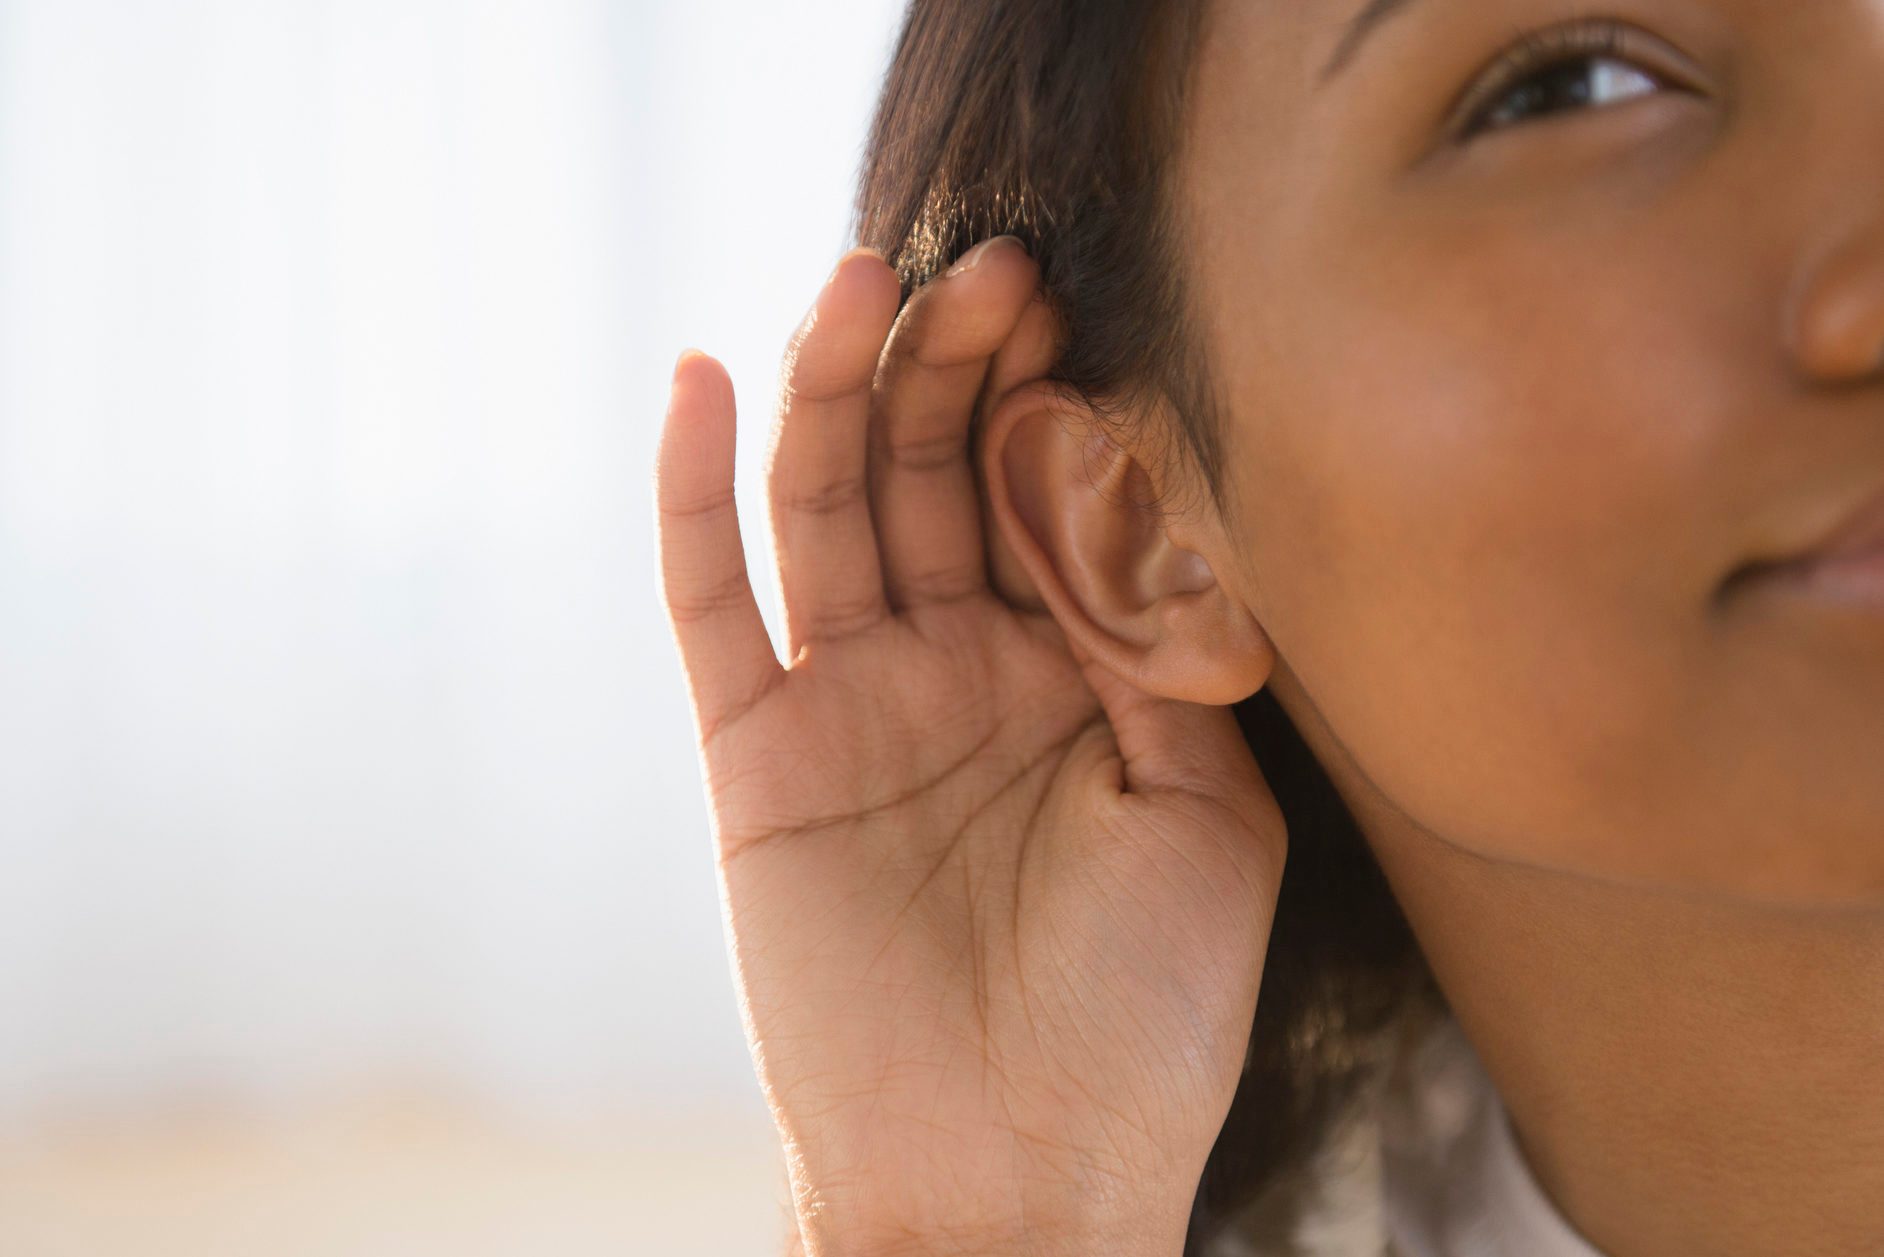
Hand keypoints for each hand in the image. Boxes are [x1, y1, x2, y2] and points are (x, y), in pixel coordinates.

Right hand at [654, 238, 1287, 1256]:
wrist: (1013, 1174)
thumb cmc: (1139, 1019)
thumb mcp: (1207, 814)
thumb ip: (1160, 653)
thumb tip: (1128, 490)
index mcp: (1066, 679)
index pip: (1041, 498)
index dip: (1050, 398)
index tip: (1070, 301)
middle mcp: (952, 672)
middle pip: (932, 475)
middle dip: (954, 365)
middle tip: (987, 265)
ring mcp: (849, 707)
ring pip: (825, 510)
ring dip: (834, 389)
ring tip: (853, 277)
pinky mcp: (756, 759)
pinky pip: (712, 607)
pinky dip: (697, 495)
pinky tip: (709, 384)